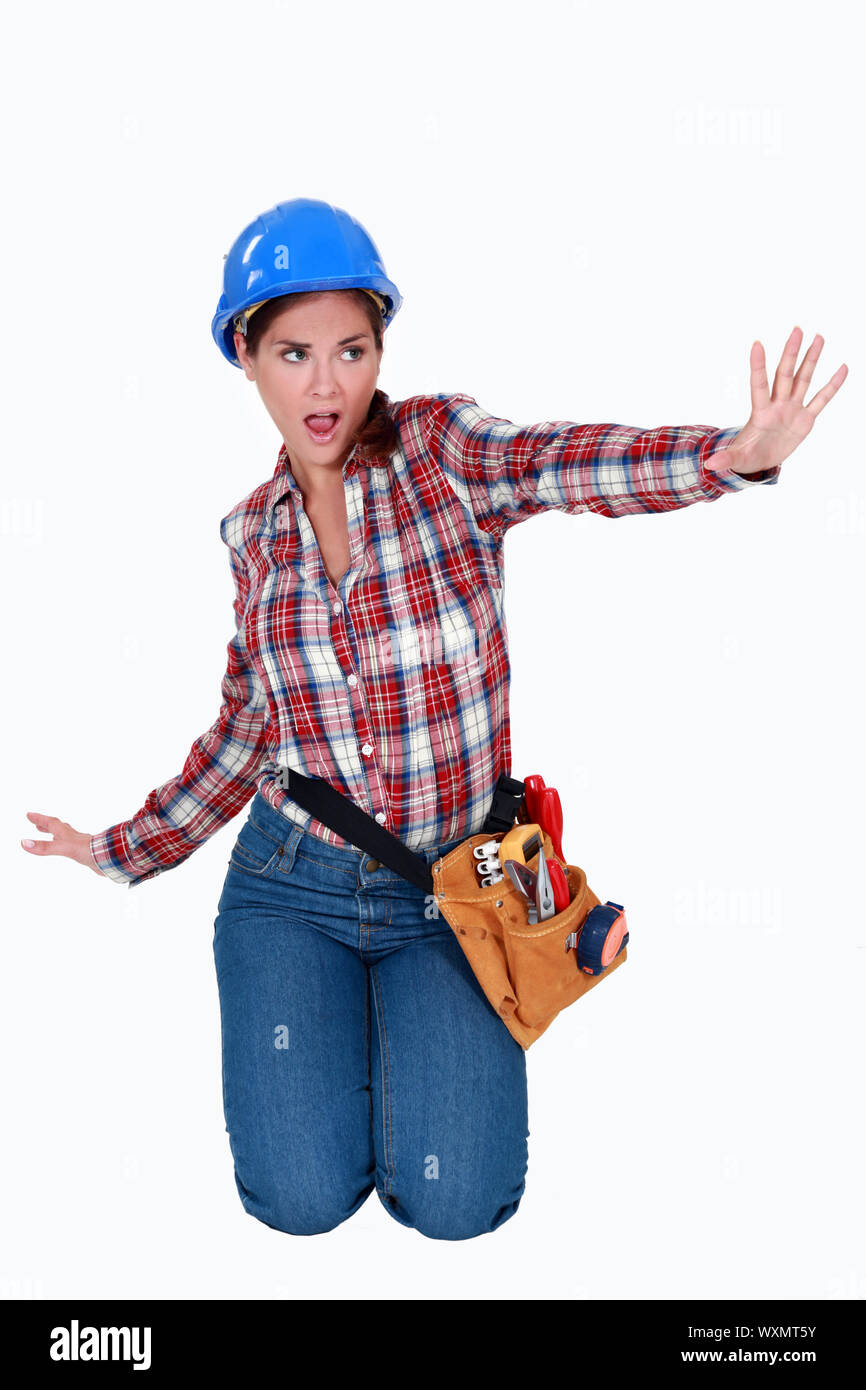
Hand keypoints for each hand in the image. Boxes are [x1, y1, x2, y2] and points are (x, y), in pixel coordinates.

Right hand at [20, 812, 103, 876]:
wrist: (110, 858)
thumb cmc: (89, 850)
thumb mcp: (63, 848)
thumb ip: (45, 847)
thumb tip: (24, 843)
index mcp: (66, 833)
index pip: (50, 823)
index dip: (39, 819)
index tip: (29, 814)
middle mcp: (73, 837)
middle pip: (58, 827)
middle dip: (46, 825)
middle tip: (36, 824)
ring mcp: (80, 845)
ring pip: (66, 836)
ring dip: (57, 834)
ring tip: (51, 835)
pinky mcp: (86, 853)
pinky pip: (74, 847)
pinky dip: (68, 846)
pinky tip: (71, 850)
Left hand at [709, 327, 847, 475]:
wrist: (760, 460)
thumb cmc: (746, 455)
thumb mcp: (736, 458)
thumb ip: (726, 459)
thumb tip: (709, 465)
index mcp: (760, 412)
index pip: (759, 384)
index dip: (758, 365)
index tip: (757, 344)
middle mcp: (777, 405)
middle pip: (785, 374)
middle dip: (790, 353)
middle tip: (797, 329)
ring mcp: (792, 409)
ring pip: (803, 379)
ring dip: (811, 359)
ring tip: (818, 337)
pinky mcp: (805, 419)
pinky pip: (821, 400)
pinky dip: (832, 385)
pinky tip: (842, 368)